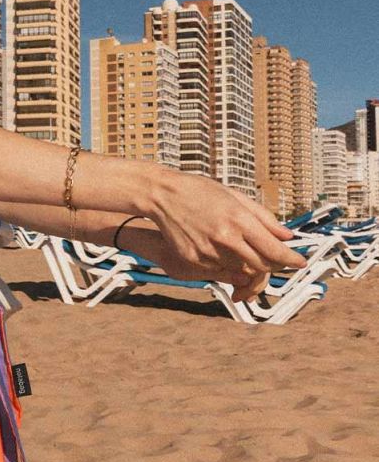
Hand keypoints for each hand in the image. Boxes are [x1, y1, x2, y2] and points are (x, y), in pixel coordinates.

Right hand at [141, 169, 304, 300]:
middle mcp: (225, 238)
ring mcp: (208, 251)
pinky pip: (219, 270)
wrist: (162, 196)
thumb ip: (263, 217)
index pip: (273, 249)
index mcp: (238, 219)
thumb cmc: (199, 191)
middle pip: (261, 265)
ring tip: (247, 251)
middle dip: (274, 265)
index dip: (290, 259)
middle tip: (278, 260)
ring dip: (250, 265)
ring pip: (241, 270)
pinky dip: (228, 265)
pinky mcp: (193, 260)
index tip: (299, 262)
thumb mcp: (234, 196)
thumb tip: (286, 234)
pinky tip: (224, 251)